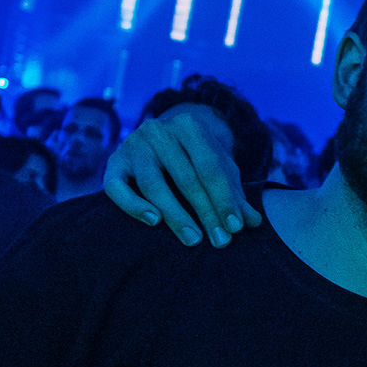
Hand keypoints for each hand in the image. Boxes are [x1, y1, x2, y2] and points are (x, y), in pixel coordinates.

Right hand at [101, 105, 262, 246]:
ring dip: (175, 215)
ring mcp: (133, 145)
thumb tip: (253, 222)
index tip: (235, 227)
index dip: (224, 199)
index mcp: (189, 126)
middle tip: (219, 241)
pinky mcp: (113, 162)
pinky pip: (116, 187)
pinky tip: (153, 221)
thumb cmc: (197, 158)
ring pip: (153, 184)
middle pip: (186, 177)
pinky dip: (133, 205)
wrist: (163, 138)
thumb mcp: (220, 169)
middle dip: (205, 213)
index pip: (210, 167)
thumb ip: (235, 194)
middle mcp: (159, 130)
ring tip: (193, 239)